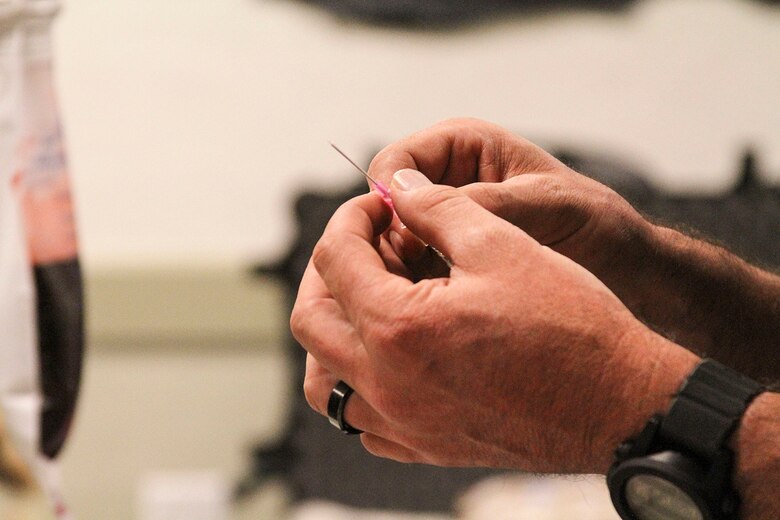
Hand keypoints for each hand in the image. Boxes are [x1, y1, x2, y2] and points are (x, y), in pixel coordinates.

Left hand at [290, 170, 697, 472]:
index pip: (335, 258)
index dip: (352, 217)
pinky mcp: (424, 446)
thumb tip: (401, 185)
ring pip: (325, 379)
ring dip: (333, 328)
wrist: (619, 404)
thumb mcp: (503, 244)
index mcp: (398, 326)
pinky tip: (391, 353)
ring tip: (368, 297)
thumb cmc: (571, 325)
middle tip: (365, 243)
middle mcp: (386, 384)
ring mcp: (402, 423)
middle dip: (329, 268)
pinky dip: (359, 379)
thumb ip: (438, 207)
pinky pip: (361, 418)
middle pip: (312, 317)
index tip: (381, 204)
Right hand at [369, 118, 651, 308]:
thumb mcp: (549, 208)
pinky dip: (419, 289)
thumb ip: (486, 202)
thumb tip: (412, 199)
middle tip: (414, 278)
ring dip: (403, 269)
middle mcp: (449, 179)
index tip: (400, 237)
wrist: (627, 271)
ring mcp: (448, 222)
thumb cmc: (599, 227)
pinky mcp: (452, 259)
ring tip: (432, 298)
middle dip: (391, 239)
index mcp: (465, 146)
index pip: (395, 161)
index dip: (386, 198)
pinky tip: (440, 310)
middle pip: (386, 206)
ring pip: (395, 243)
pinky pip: (415, 270)